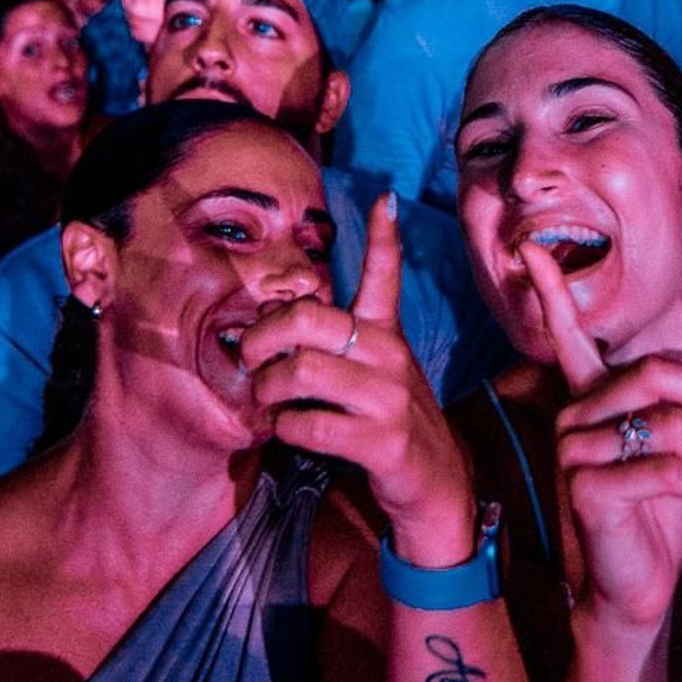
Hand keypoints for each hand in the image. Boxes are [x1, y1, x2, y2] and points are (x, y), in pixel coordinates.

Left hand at [238, 195, 476, 563]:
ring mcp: (388, 398)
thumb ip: (332, 344)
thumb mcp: (372, 372)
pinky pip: (311, 424)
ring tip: (267, 403)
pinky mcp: (383, 441)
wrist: (435, 484)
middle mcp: (389, 357)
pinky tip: (289, 431)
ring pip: (300, 373)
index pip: (386, 276)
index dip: (385, 236)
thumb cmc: (388, 421)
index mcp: (385, 334)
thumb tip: (273, 318)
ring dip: (267, 392)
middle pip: (307, 321)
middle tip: (247, 358)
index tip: (386, 198)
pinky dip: (286, 429)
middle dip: (260, 338)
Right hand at [524, 241, 681, 637]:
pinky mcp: (586, 488)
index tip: (528, 247)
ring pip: (666, 422)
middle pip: (653, 372)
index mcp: (591, 400)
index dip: (552, 293)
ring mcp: (573, 452)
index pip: (567, 338)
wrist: (637, 590)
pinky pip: (663, 467)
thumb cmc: (659, 517)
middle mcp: (573, 417)